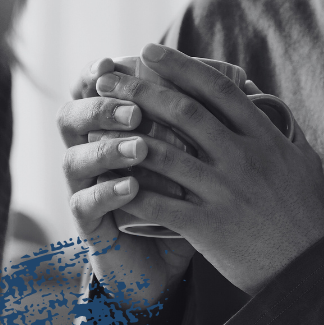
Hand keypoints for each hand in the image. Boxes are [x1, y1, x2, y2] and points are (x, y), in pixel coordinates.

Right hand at [59, 56, 194, 307]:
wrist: (165, 262)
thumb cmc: (183, 201)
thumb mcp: (195, 160)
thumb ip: (207, 122)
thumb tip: (250, 84)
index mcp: (112, 129)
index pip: (91, 91)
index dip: (95, 73)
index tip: (114, 62)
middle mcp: (92, 153)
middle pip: (73, 117)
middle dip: (101, 108)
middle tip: (135, 110)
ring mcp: (86, 188)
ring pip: (75, 159)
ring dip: (106, 149)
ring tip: (140, 148)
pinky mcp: (90, 225)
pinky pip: (85, 204)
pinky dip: (107, 193)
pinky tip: (131, 187)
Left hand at [90, 43, 323, 294]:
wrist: (307, 270)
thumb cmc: (307, 214)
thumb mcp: (305, 161)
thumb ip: (282, 128)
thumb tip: (262, 98)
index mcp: (264, 138)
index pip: (218, 90)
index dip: (182, 67)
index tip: (151, 52)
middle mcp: (242, 159)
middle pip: (184, 113)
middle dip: (141, 90)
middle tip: (109, 78)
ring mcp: (223, 192)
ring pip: (165, 154)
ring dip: (127, 135)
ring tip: (99, 122)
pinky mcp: (207, 227)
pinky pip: (159, 204)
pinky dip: (132, 190)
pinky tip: (109, 179)